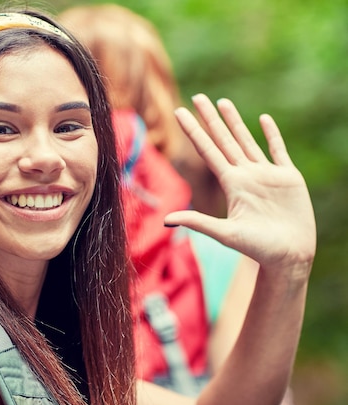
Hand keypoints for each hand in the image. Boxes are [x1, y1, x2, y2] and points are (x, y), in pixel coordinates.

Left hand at [165, 94, 315, 271]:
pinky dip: (271, 134)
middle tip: (197, 97)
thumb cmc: (257, 249)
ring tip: (222, 101)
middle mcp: (245, 175)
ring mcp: (266, 175)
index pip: (206, 150)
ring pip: (247, 140)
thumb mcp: (225, 234)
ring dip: (234, 121)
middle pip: (223, 139)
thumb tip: (166, 221)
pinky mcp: (289, 177)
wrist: (289, 257)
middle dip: (210, 118)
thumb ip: (198, 222)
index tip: (179, 112)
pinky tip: (263, 119)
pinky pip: (278, 150)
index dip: (193, 131)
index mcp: (231, 184)